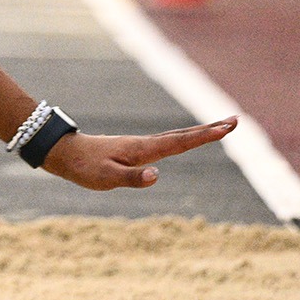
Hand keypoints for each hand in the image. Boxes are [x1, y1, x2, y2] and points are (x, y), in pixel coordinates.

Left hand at [38, 117, 236, 189]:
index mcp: (143, 150)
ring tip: (220, 128)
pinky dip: (184, 138)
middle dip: (210, 129)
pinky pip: (167, 142)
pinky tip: (187, 141)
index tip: (226, 128)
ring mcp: (141, 145)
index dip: (204, 136)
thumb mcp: (105, 178)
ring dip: (199, 132)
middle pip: (184, 135)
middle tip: (235, 121)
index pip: (180, 143)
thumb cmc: (84, 167)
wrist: (64, 153)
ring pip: (176, 137)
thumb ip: (131, 178)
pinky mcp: (136, 149)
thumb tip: (157, 175)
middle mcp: (146, 144)